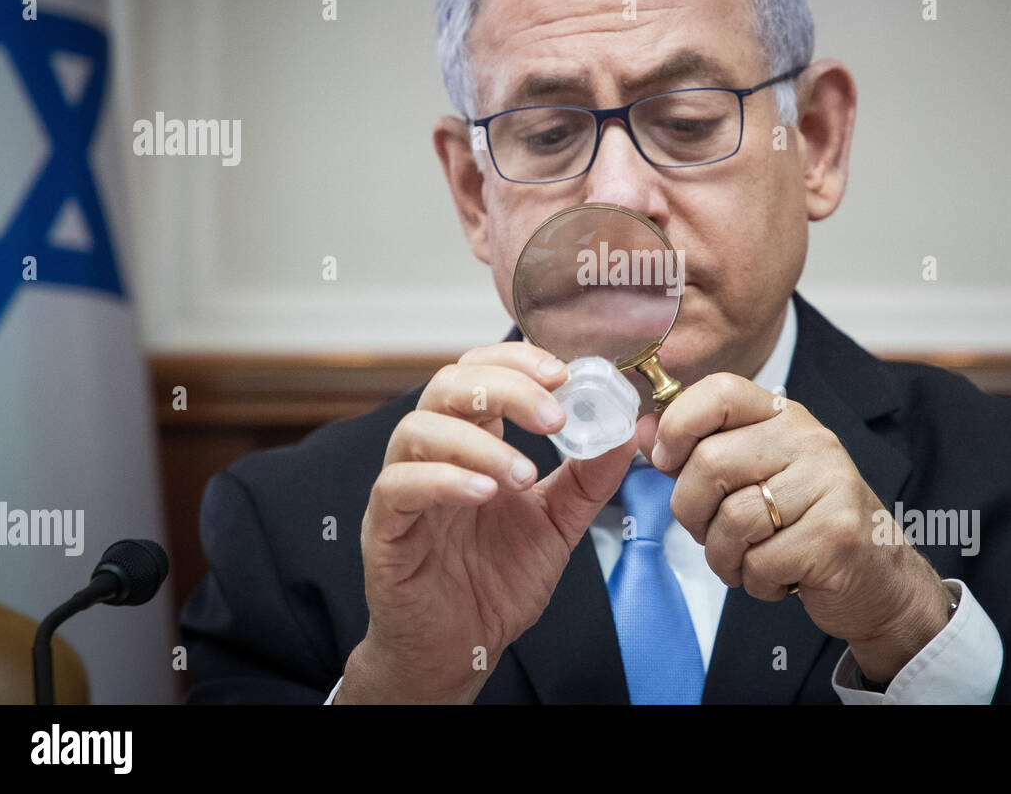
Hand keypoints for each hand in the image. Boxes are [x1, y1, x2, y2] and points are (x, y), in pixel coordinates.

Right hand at [335, 342, 636, 703]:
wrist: (462, 648)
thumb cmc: (498, 580)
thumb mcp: (559, 522)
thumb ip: (588, 477)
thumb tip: (627, 432)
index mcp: (473, 441)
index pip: (481, 370)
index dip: (518, 361)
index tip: (564, 374)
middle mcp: (433, 454)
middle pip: (448, 384)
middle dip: (505, 388)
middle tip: (553, 416)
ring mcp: (403, 488)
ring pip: (418, 430)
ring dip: (479, 442)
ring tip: (524, 475)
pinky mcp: (383, 528)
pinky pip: (398, 486)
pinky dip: (443, 481)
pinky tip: (485, 494)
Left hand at [640, 373, 951, 682]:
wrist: (877, 577)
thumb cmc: (803, 522)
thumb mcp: (754, 474)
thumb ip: (699, 449)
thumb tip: (643, 430)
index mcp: (784, 417)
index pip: (720, 391)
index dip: (677, 424)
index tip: (665, 461)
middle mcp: (810, 441)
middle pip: (711, 463)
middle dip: (692, 512)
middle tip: (708, 532)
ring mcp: (828, 485)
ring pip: (732, 520)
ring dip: (723, 556)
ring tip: (746, 560)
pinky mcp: (836, 535)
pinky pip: (760, 562)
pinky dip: (755, 582)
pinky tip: (777, 577)